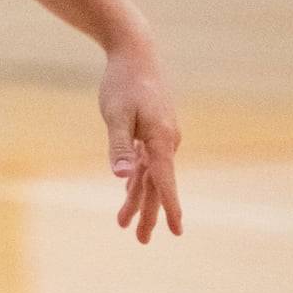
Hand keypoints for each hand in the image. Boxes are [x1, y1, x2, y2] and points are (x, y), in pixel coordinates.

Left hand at [99, 37, 183, 243]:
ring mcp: (160, 135)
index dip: (170, 207)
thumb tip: (121, 177)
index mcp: (160, 140)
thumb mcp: (116, 115)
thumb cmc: (123, 82)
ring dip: (138, 198)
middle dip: (149, 213)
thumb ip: (119, 146)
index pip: (165, 181)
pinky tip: (129, 189)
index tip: (176, 231)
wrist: (135, 52)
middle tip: (141, 241)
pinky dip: (137, 177)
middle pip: (157, 184)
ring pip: (150, 174)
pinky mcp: (151, 129)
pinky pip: (146, 161)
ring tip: (123, 224)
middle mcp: (166, 141)